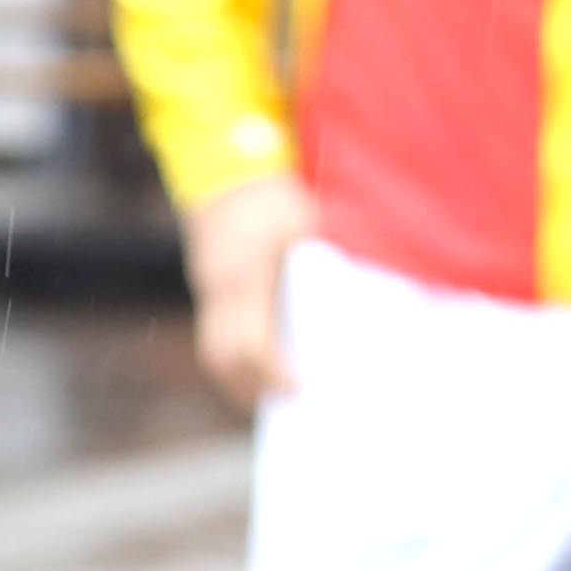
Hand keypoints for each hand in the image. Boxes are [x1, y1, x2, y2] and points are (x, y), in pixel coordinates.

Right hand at [180, 176, 318, 403]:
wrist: (226, 164)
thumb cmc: (275, 196)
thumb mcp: (307, 224)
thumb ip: (325, 262)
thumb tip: (363, 300)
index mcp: (243, 276)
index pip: (250, 341)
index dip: (273, 371)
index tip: (300, 389)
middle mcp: (218, 287)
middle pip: (222, 356)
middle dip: (252, 386)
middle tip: (292, 406)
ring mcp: (207, 287)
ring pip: (214, 349)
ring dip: (241, 378)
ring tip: (279, 398)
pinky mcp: (208, 284)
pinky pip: (216, 333)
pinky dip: (239, 357)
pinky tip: (267, 369)